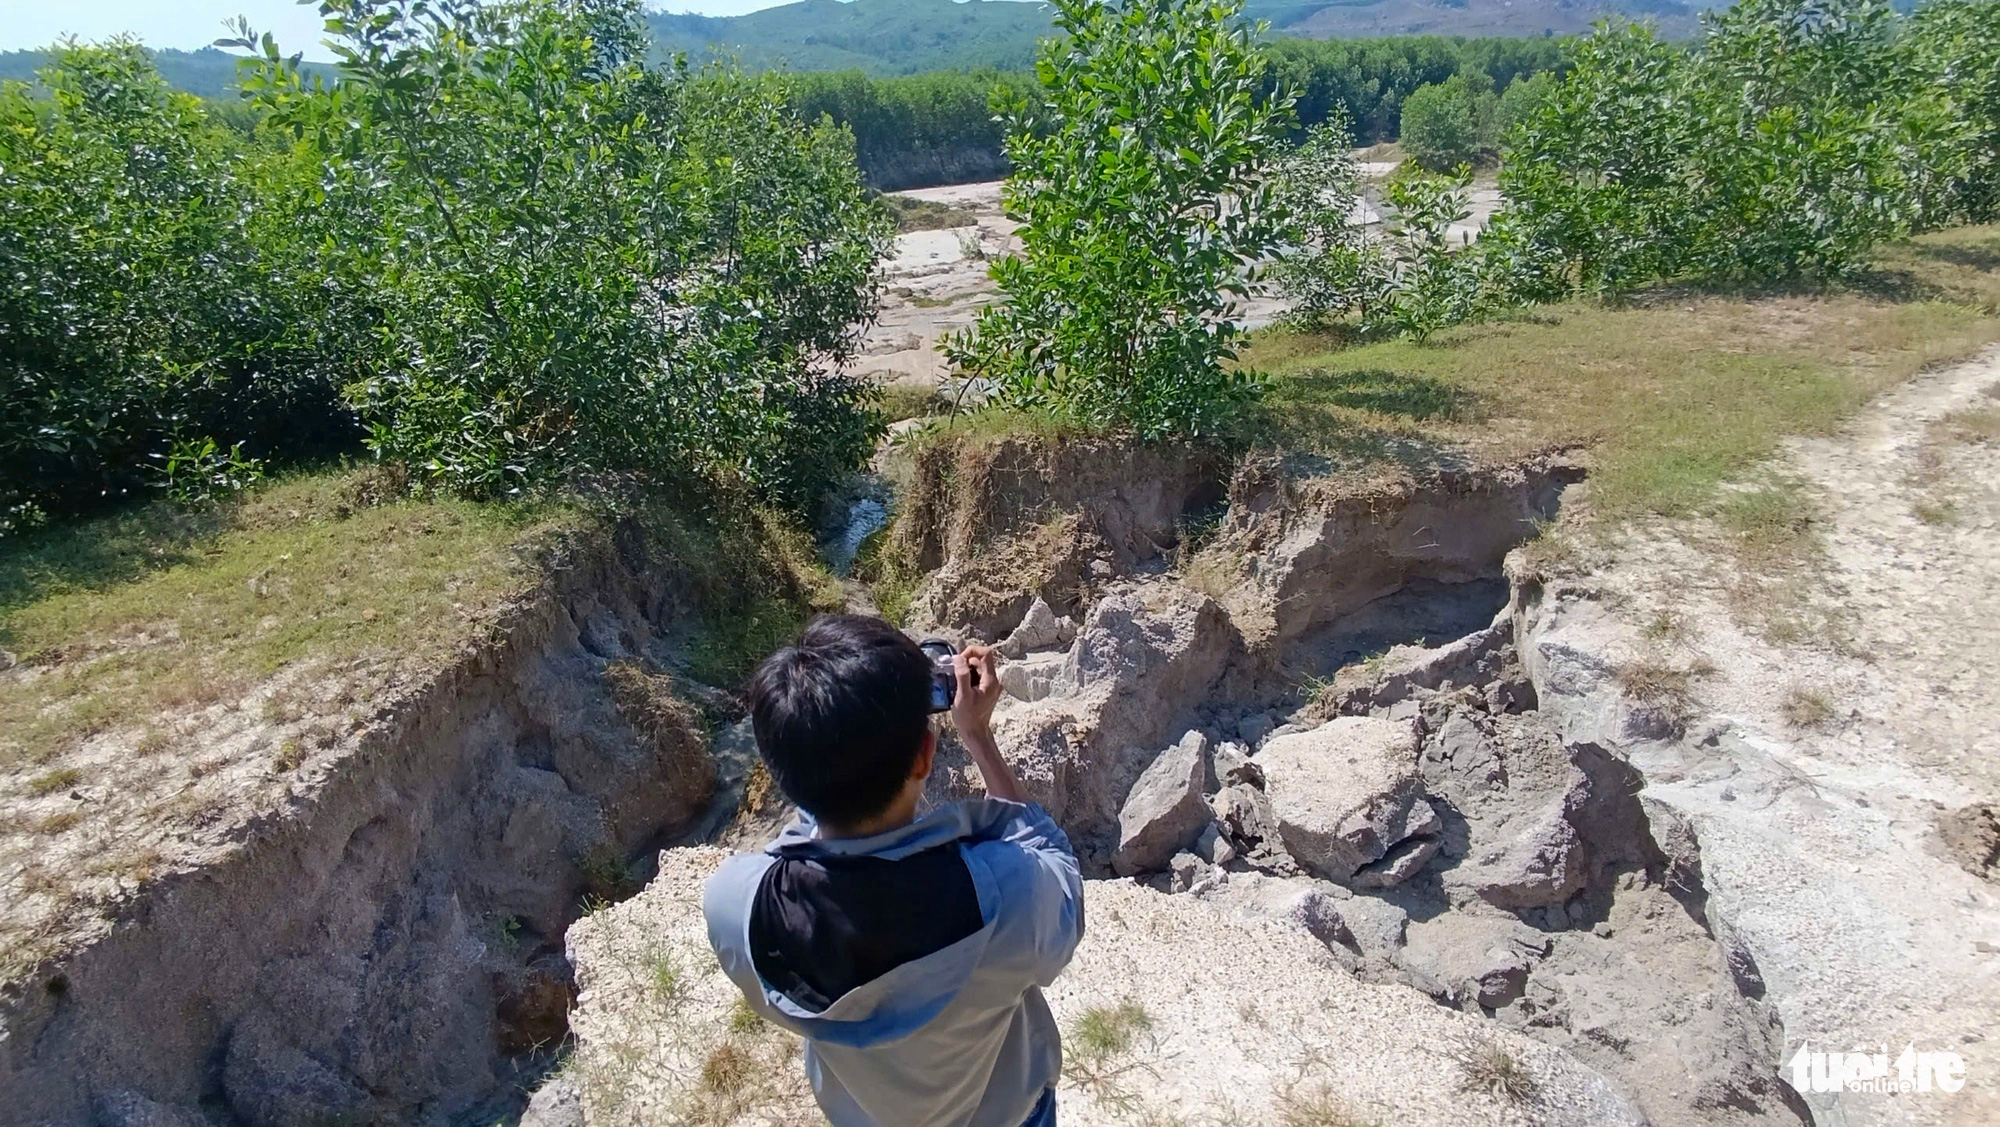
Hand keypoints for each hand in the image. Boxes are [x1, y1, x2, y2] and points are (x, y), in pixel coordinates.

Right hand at [949, 643, 1022, 802]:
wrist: (975, 733)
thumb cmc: (968, 717)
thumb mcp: (962, 696)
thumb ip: (961, 675)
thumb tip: (958, 658)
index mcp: (991, 680)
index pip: (986, 653)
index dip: (971, 651)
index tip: (959, 660)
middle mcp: (994, 681)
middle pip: (982, 659)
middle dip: (967, 661)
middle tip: (954, 671)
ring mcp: (992, 686)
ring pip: (979, 667)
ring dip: (966, 669)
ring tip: (956, 681)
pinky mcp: (987, 690)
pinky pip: (978, 676)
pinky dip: (968, 676)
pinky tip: (960, 687)